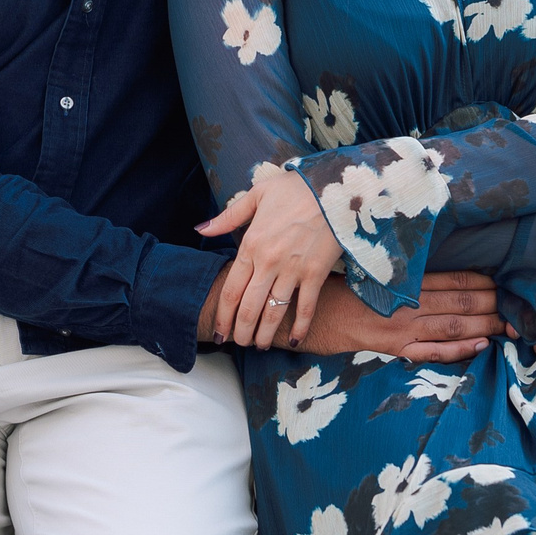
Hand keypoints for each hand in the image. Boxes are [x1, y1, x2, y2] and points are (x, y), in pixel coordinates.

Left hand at [198, 164, 344, 348]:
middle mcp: (269, 262)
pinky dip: (300, 327)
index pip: (231, 289)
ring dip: (264, 334)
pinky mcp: (317, 274)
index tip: (219, 332)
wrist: (334, 188)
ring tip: (259, 346)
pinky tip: (293, 341)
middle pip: (249, 307)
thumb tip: (201, 228)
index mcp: (251, 244)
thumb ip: (228, 217)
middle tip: (238, 344)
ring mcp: (293, 270)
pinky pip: (306, 307)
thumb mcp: (256, 195)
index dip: (223, 315)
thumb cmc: (295, 189)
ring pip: (274, 312)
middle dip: (241, 331)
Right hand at [299, 273, 500, 361]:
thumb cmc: (330, 288)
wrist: (297, 311)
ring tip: (509, 327)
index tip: (503, 280)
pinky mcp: (389, 348)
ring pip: (452, 325)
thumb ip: (395, 271)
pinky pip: (430, 353)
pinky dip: (457, 350)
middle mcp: (404, 302)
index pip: (450, 279)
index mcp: (400, 281)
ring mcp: (399, 327)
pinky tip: (479, 347)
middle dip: (491, 304)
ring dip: (484, 325)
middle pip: (458, 301)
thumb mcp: (363, 271)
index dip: (480, 281)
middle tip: (519, 305)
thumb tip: (424, 268)